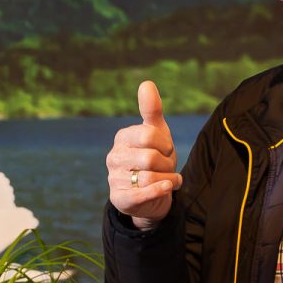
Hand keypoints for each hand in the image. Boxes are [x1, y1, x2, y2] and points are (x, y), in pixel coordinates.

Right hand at [106, 80, 181, 228]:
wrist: (153, 193)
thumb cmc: (156, 158)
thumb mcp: (158, 133)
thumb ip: (152, 109)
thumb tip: (146, 83)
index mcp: (122, 137)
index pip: (149, 135)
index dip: (165, 144)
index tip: (166, 149)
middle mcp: (114, 157)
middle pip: (150, 158)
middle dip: (168, 164)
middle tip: (168, 167)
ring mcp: (114, 179)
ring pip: (150, 177)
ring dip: (168, 179)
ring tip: (168, 179)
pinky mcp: (119, 199)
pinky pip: (142, 195)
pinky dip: (160, 191)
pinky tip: (168, 188)